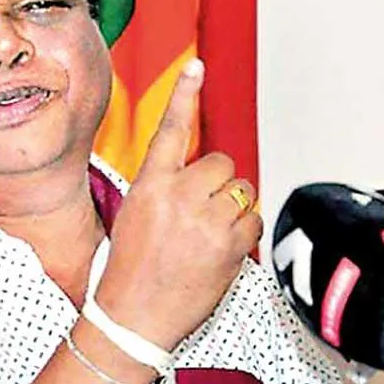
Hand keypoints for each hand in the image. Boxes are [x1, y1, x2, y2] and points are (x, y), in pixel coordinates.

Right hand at [93, 58, 262, 351]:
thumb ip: (165, 186)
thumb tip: (199, 175)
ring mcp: (206, 220)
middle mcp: (179, 196)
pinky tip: (219, 249)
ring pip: (241, 190)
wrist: (134, 318)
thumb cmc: (129, 268)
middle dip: (217, 184)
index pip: (171, 130)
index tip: (195, 66)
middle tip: (199, 212)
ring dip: (231, 207)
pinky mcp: (230, 245)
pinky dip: (242, 233)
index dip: (184, 95)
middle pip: (222, 163)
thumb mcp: (134, 214)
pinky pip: (253, 221)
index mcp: (150, 184)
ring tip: (206, 234)